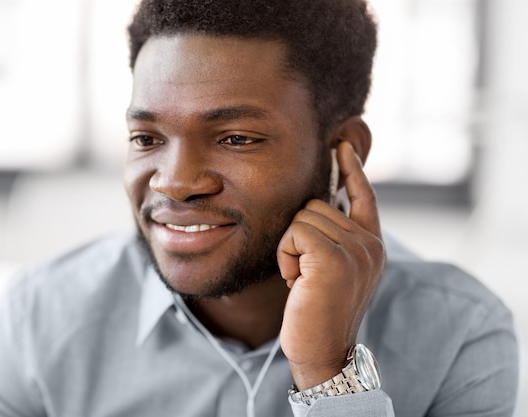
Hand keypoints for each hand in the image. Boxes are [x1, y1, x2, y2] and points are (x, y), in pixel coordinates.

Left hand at [277, 141, 385, 389]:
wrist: (322, 350)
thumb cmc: (319, 311)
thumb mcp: (335, 271)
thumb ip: (336, 238)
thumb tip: (319, 206)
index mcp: (372, 244)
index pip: (364, 196)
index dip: (353, 169)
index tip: (341, 145)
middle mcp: (370, 244)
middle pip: (318, 205)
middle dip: (300, 235)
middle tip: (306, 272)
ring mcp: (356, 249)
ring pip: (303, 217)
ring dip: (291, 248)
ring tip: (302, 278)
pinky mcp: (334, 257)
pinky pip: (294, 233)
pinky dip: (285, 255)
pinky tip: (295, 280)